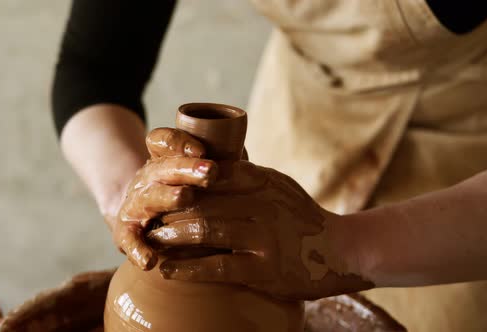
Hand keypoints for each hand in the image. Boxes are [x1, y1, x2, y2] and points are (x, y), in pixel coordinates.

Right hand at [109, 128, 217, 269]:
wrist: (141, 222)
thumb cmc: (183, 197)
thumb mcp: (196, 178)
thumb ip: (219, 168)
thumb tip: (250, 168)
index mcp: (163, 161)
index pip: (162, 141)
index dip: (179, 142)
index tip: (203, 149)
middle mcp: (147, 179)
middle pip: (163, 167)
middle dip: (187, 167)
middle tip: (210, 171)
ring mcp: (135, 204)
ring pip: (149, 196)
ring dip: (167, 196)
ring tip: (184, 197)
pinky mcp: (126, 232)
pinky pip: (130, 241)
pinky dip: (139, 250)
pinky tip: (151, 260)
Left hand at [147, 160, 373, 299]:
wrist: (341, 250)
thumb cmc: (303, 217)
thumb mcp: (278, 185)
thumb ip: (247, 175)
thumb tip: (211, 166)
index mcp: (262, 181)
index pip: (211, 172)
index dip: (180, 179)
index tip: (158, 186)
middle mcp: (261, 204)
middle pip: (200, 201)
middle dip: (168, 208)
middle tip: (146, 215)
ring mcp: (262, 237)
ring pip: (203, 231)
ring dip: (171, 236)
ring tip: (151, 239)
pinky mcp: (263, 268)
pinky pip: (216, 267)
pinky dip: (187, 269)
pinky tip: (168, 270)